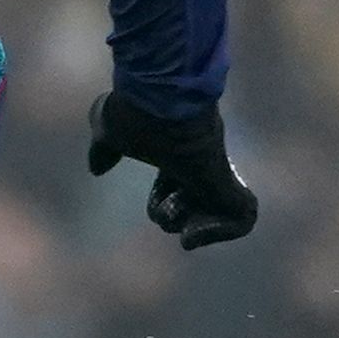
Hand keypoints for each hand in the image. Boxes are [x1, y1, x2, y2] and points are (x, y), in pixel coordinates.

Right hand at [85, 91, 257, 248]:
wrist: (161, 101)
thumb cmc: (137, 115)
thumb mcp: (111, 135)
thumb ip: (104, 152)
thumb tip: (96, 169)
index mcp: (177, 154)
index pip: (177, 185)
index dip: (163, 202)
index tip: (156, 205)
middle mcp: (201, 163)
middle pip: (197, 203)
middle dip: (175, 217)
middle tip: (167, 210)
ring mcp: (217, 172)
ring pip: (220, 213)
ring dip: (194, 227)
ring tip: (178, 219)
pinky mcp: (230, 182)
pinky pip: (242, 219)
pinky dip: (218, 233)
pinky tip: (191, 236)